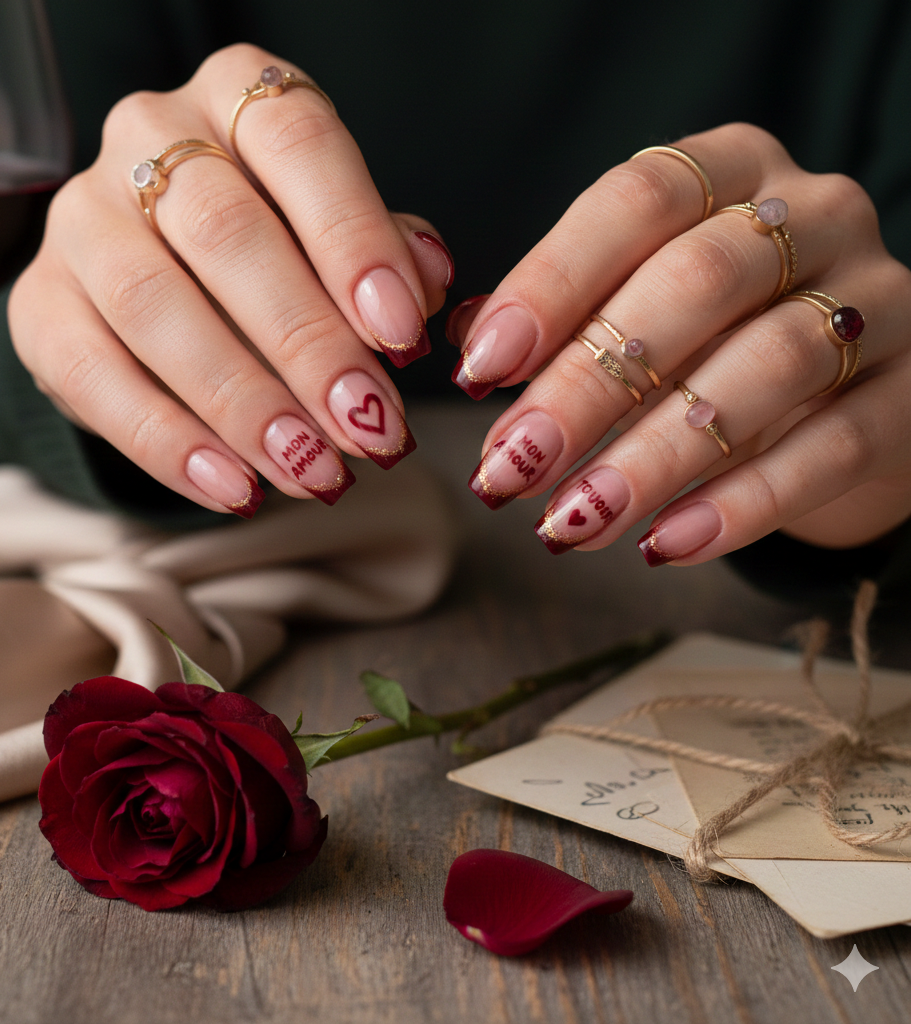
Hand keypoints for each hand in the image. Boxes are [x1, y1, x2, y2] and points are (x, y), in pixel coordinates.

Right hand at [9, 44, 452, 516]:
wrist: (166, 281)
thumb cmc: (277, 248)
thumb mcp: (337, 235)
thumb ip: (385, 254)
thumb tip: (426, 289)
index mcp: (237, 97)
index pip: (297, 144)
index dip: (353, 241)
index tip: (402, 335)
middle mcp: (149, 138)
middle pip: (224, 233)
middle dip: (306, 344)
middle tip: (368, 427)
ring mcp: (82, 218)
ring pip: (151, 304)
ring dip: (241, 403)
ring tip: (311, 471)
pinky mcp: (40, 303)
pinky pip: (92, 375)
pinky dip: (168, 442)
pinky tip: (235, 487)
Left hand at [451, 123, 910, 563]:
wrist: (850, 382)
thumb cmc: (715, 335)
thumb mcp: (640, 301)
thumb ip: (563, 315)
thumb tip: (468, 348)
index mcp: (731, 170)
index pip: (637, 199)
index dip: (553, 280)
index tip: (481, 368)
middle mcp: (815, 213)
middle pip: (695, 284)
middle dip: (588, 385)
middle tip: (512, 466)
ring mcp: (879, 297)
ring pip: (767, 367)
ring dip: (654, 456)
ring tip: (572, 523)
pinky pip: (832, 447)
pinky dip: (741, 503)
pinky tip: (663, 545)